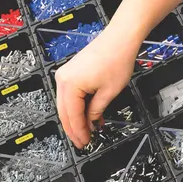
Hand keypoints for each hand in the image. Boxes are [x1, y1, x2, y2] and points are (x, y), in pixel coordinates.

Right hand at [55, 23, 139, 148]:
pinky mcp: (71, 71)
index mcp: (70, 85)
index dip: (79, 132)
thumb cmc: (116, 60)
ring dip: (76, 118)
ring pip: (66, 104)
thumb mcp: (109, 92)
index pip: (72, 116)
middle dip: (74, 128)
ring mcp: (64, 74)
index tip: (85, 143)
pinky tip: (87, 115)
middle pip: (65, 111)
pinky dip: (77, 106)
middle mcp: (62, 79)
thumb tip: (91, 122)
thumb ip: (96, 110)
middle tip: (83, 142)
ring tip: (87, 131)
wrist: (120, 39)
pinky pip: (70, 94)